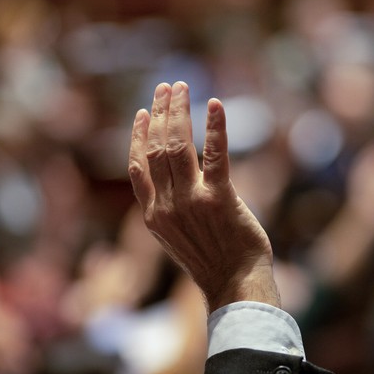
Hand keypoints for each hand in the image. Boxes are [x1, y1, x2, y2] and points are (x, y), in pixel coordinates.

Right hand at [128, 81, 278, 312]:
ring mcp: (191, 202)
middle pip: (156, 149)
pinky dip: (215, 127)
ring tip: (181, 88)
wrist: (236, 285)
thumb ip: (167, 207)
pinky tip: (215, 105)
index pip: (137, 167)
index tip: (142, 113)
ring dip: (179, 112)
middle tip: (167, 88)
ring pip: (177, 146)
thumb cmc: (211, 260)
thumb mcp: (175, 237)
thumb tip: (168, 181)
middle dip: (160, 113)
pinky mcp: (220, 199)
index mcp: (152, 215)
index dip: (138, 136)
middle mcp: (166, 206)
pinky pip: (215, 155)